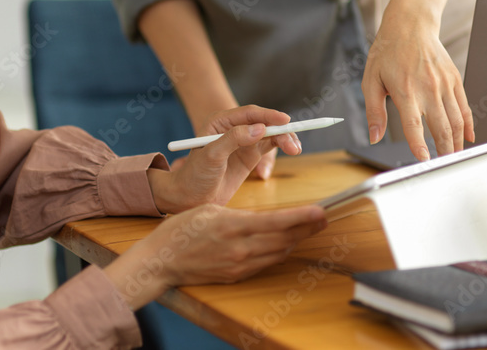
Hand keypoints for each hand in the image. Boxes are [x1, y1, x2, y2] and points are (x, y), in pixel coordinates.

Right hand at [104, 204, 326, 308]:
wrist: (162, 260)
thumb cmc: (182, 230)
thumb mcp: (211, 210)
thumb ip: (240, 215)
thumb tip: (264, 218)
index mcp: (233, 226)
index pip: (277, 222)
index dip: (302, 218)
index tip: (320, 211)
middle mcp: (240, 249)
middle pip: (283, 239)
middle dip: (307, 229)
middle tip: (324, 218)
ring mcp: (239, 265)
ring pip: (277, 252)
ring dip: (296, 241)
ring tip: (311, 229)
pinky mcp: (236, 275)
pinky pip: (265, 263)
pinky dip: (279, 252)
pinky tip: (287, 244)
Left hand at [149, 105, 300, 212]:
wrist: (191, 197)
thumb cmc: (195, 174)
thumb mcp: (211, 155)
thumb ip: (234, 139)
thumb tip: (260, 128)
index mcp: (220, 122)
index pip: (249, 113)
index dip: (269, 115)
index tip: (285, 120)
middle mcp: (234, 128)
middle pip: (263, 122)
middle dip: (280, 129)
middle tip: (292, 143)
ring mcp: (243, 141)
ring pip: (270, 133)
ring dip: (284, 138)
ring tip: (295, 149)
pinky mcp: (250, 154)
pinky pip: (270, 145)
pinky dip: (282, 145)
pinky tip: (293, 149)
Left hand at [361, 13, 473, 159]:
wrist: (410, 25)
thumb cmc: (387, 52)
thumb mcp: (371, 80)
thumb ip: (374, 112)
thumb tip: (374, 137)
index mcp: (405, 90)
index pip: (414, 125)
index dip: (419, 145)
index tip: (424, 161)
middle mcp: (428, 88)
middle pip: (441, 127)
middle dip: (444, 151)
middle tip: (444, 166)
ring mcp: (444, 84)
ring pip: (456, 120)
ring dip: (457, 142)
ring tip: (454, 157)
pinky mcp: (454, 79)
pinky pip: (464, 107)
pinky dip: (468, 124)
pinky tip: (468, 138)